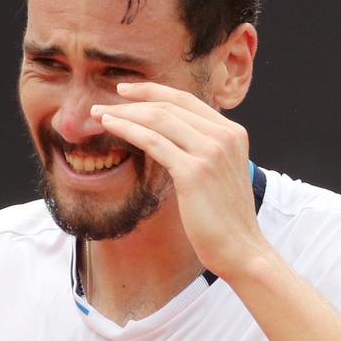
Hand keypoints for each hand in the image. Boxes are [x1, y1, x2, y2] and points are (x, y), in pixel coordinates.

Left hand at [91, 81, 265, 278]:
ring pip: (159, 119)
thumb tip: (170, 139)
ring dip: (124, 114)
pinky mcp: (194, 172)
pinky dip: (128, 130)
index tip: (128, 91)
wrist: (241, 248)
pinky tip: (111, 127)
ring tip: (99, 115)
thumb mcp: (219, 173)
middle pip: (170, 106)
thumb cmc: (225, 218)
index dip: (154, 91)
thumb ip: (203, 150)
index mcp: (232, 133)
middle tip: (103, 102)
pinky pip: (154, 142)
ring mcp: (210, 152)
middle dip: (132, 101)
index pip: (187, 101)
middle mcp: (224, 136)